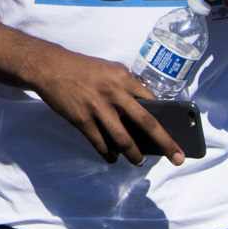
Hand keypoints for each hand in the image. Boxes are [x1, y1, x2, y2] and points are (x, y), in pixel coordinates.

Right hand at [30, 46, 191, 165]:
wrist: (51, 67)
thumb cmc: (83, 68)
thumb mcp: (110, 69)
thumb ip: (127, 85)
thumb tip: (144, 107)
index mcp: (124, 78)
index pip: (152, 102)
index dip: (165, 118)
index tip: (176, 132)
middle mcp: (115, 93)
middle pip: (146, 123)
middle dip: (165, 143)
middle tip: (176, 157)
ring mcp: (98, 108)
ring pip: (123, 140)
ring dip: (135, 155)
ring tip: (139, 161)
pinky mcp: (82, 120)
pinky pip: (100, 144)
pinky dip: (108, 154)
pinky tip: (113, 158)